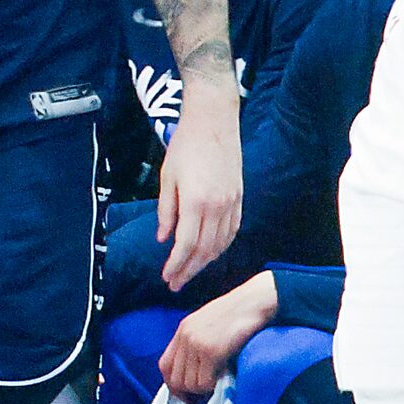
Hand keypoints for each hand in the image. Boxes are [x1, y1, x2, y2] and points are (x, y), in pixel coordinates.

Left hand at [157, 100, 243, 292]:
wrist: (214, 120)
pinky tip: (211, 253)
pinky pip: (232, 231)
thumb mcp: (167, 176)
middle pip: (205, 250)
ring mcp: (232, 203)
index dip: (176, 264)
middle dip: (189, 270)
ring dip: (205, 262)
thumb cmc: (185, 145)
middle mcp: (217, 207)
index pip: (186, 244)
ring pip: (221, 244)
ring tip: (190, 271)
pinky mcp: (239, 198)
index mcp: (196, 202)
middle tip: (176, 283)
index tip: (167, 277)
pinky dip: (221, 247)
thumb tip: (163, 238)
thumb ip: (166, 210)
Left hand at [159, 271, 278, 398]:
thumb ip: (197, 344)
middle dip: (188, 392)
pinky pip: (204, 383)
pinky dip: (212, 387)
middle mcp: (186, 336)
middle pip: (174, 378)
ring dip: (202, 390)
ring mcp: (197, 343)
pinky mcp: (211, 352)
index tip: (186, 393)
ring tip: (216, 382)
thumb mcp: (209, 325)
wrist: (255, 301)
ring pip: (189, 384)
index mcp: (183, 329)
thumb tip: (193, 374)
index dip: (173, 384)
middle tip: (203, 396)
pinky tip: (222, 378)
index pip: (165, 365)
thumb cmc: (239, 314)